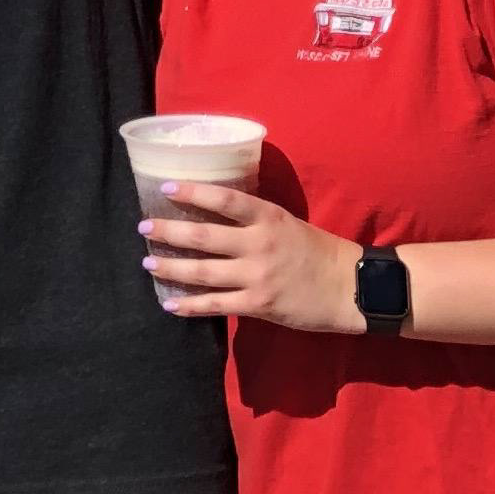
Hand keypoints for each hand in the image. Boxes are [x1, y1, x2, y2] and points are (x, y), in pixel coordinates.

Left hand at [142, 182, 360, 332]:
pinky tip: (169, 303)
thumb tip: (215, 210)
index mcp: (269, 218)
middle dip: (169, 231)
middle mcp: (260, 245)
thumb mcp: (287, 222)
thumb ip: (254, 218)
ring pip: (204, 272)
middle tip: (143, 227)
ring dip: (171, 268)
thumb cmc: (318, 250)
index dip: (193, 192)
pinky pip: (217, 305)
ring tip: (147, 264)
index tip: (166, 188)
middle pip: (204, 237)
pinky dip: (190, 305)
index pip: (224, 199)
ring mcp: (258, 277)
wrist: (351, 288)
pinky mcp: (259, 305)